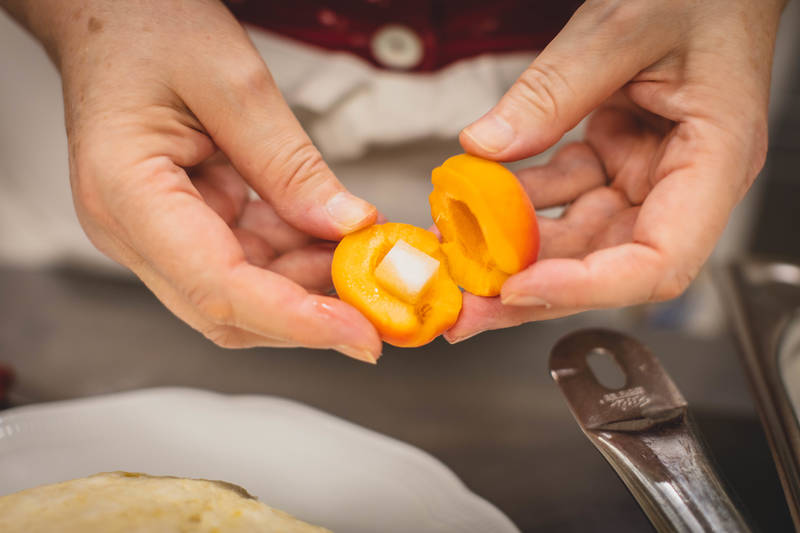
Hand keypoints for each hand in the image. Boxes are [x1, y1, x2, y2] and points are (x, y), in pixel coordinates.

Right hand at [4, 0, 381, 360]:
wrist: (109, 15)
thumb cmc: (147, 27)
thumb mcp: (233, 83)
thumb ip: (290, 165)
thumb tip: (347, 227)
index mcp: (126, 195)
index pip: (219, 289)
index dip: (298, 321)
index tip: (362, 335)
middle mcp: (133, 230)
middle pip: (230, 310)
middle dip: (313, 311)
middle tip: (383, 296)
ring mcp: (156, 233)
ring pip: (244, 293)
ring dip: (310, 282)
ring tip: (364, 251)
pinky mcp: (182, 226)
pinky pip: (245, 260)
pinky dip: (295, 254)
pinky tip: (331, 234)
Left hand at [449, 0, 786, 341]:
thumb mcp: (622, 27)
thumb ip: (554, 90)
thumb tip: (487, 148)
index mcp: (715, 159)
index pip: (658, 260)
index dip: (586, 285)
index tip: (520, 286)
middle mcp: (683, 181)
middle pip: (606, 264)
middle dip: (531, 289)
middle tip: (465, 307)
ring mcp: (648, 174)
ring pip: (577, 237)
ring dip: (514, 250)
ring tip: (455, 254)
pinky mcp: (619, 159)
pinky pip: (564, 194)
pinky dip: (519, 200)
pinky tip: (477, 197)